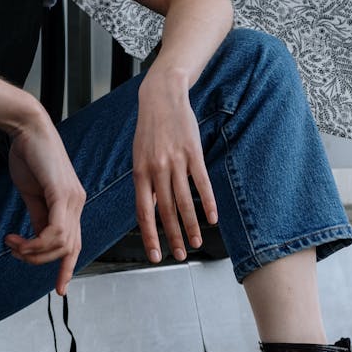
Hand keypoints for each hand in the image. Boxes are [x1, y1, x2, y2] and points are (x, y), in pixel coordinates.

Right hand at [3, 108, 85, 294]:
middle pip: (68, 249)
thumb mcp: (33, 194)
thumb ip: (38, 217)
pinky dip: (37, 241)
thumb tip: (35, 239)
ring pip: (62, 244)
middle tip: (16, 253)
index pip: (75, 243)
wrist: (27, 128)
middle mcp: (77, 203)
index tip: (60, 289)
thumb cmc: (29, 156)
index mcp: (71, 204)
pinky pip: (56, 230)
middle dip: (41, 261)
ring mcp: (72, 199)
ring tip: (13, 244)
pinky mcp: (62, 193)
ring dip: (34, 252)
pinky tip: (17, 238)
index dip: (67, 268)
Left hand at [133, 68, 217, 263]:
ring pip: (184, 201)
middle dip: (173, 237)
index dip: (150, 236)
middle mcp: (157, 169)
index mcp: (140, 173)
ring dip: (191, 225)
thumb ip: (146, 184)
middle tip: (181, 254)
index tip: (156, 254)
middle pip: (166, 211)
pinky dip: (207, 202)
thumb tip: (151, 209)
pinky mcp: (193, 153)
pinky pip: (201, 183)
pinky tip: (212, 217)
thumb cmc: (150, 129)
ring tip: (197, 242)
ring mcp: (176, 161)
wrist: (161, 97)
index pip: (143, 212)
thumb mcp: (139, 157)